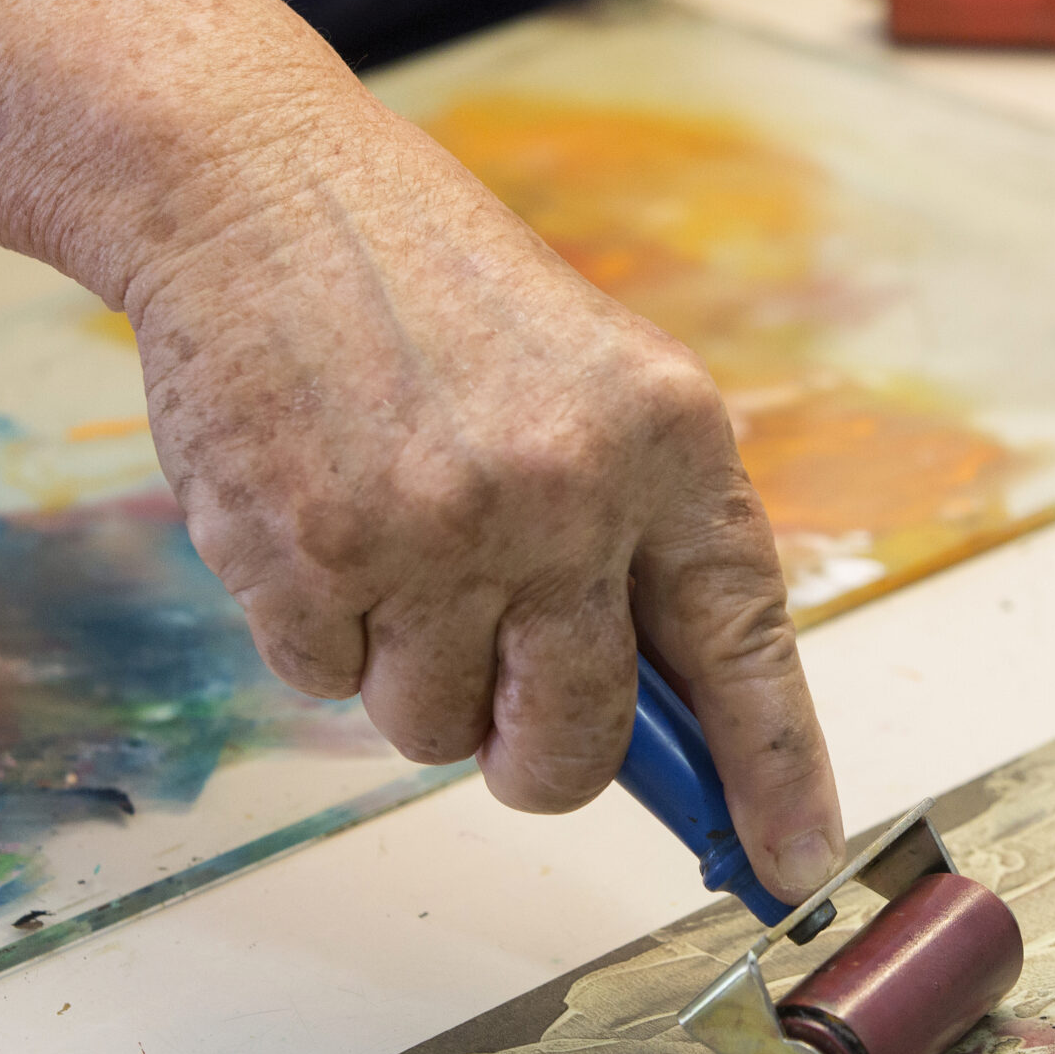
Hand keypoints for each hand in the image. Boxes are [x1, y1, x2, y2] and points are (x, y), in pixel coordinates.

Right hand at [123, 106, 844, 901]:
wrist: (264, 190)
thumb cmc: (433, 290)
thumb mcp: (592, 386)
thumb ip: (635, 542)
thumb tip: (662, 722)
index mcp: (666, 442)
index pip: (744, 645)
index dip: (773, 770)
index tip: (790, 862)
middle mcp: (564, 492)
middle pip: (573, 742)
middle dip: (534, 757)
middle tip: (497, 695)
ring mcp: (434, 531)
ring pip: (431, 731)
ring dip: (406, 672)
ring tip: (392, 538)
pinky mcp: (309, 555)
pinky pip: (324, 685)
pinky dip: (317, 629)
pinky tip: (321, 515)